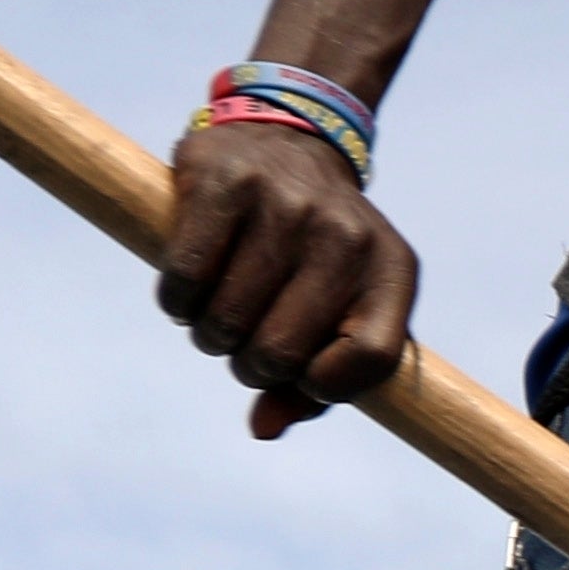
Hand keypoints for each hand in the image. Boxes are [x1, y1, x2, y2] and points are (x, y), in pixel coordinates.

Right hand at [155, 121, 421, 437]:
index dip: (325, 386)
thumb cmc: (315, 251)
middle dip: (249, 365)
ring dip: (209, 335)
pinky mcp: (222, 181)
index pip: (371, 359)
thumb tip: (263, 428)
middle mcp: (345, 234)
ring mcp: (284, 204)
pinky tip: (188, 291)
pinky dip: (177, 303)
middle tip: (244, 341)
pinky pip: (184, 280)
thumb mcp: (340, 307)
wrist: (287, 140)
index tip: (301, 375)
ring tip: (218, 310)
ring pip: (226, 322)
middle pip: (280, 352)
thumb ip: (316, 383)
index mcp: (390, 268)